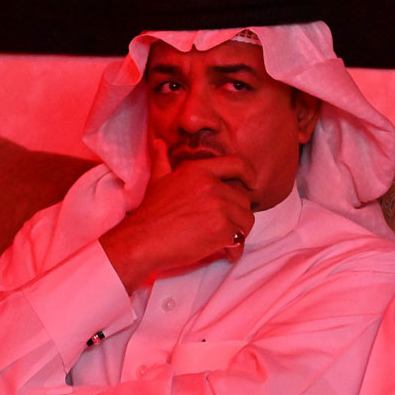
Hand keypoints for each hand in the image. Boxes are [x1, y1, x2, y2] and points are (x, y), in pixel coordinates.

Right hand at [99, 138, 256, 290]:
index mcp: (199, 170)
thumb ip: (162, 160)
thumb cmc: (151, 212)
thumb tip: (157, 142)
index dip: (249, 175)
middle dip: (238, 214)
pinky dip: (234, 248)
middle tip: (226, 226)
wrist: (143, 239)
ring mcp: (218, 207)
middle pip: (244, 199)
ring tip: (225, 240)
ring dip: (239, 231)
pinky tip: (225, 252)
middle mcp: (212, 185)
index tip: (252, 185)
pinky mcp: (221, 229)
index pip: (238, 164)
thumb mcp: (157, 180)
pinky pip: (240, 238)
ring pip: (246, 219)